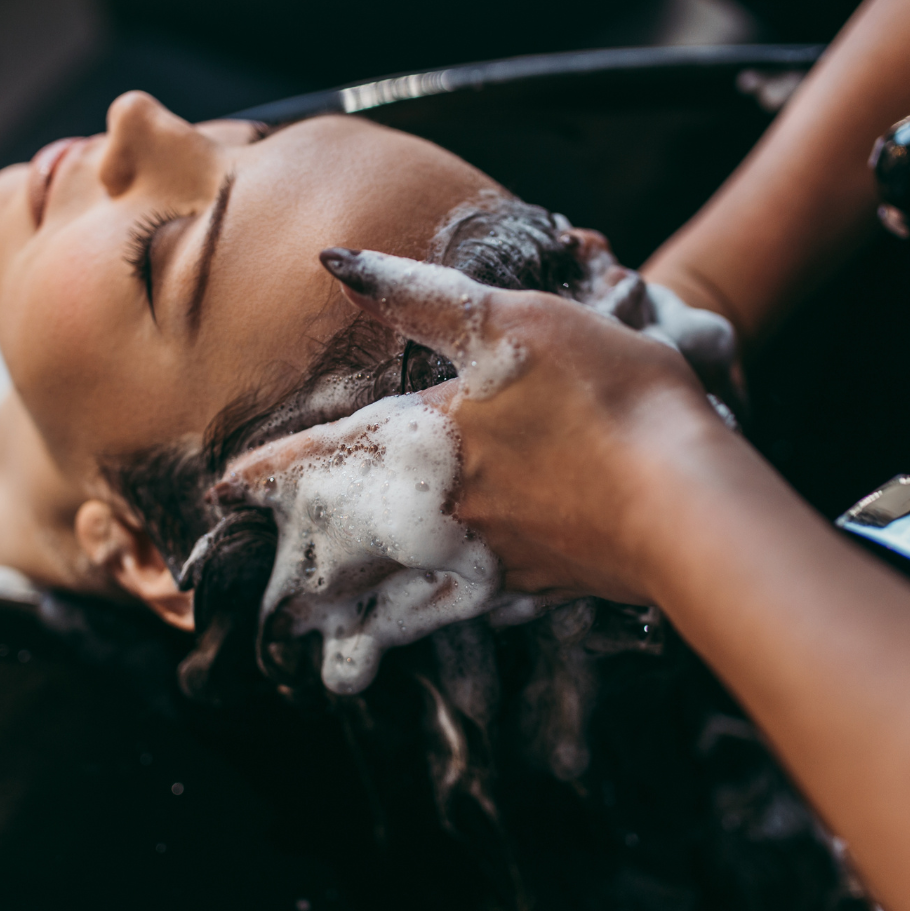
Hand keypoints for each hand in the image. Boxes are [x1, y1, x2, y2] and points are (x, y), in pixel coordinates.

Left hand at [229, 249, 745, 603]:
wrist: (686, 497)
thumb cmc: (599, 396)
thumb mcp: (509, 320)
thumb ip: (419, 293)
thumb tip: (337, 264)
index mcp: (428, 444)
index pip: (327, 456)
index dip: (272, 473)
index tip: (223, 494)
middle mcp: (448, 512)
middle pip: (358, 550)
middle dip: (311, 577)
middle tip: (275, 607)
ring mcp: (500, 557)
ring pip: (415, 600)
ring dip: (369, 620)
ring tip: (338, 646)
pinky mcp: (552, 583)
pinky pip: (488, 609)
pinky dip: (460, 623)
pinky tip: (466, 624)